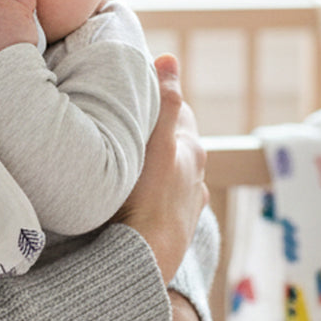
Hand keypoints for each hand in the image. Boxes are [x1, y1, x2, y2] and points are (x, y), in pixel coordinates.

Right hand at [115, 54, 207, 282]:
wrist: (146, 261)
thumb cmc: (149, 200)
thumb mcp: (157, 142)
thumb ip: (165, 100)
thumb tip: (170, 59)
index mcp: (192, 152)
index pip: (177, 112)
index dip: (158, 100)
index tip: (135, 93)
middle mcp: (195, 177)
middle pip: (174, 144)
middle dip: (154, 133)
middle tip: (125, 126)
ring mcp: (187, 205)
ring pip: (170, 174)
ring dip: (154, 166)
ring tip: (125, 161)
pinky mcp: (176, 228)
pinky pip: (164, 201)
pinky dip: (152, 193)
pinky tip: (133, 198)